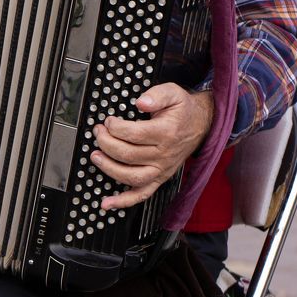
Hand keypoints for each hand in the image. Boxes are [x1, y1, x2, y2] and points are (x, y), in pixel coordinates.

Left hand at [90, 83, 213, 210]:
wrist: (201, 125)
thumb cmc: (183, 110)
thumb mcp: (173, 93)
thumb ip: (156, 96)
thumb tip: (141, 102)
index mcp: (166, 133)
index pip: (134, 135)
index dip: (116, 128)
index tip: (108, 121)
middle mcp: (164, 154)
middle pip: (128, 155)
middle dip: (106, 143)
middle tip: (98, 132)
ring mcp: (161, 169)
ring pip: (132, 177)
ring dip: (109, 169)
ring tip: (96, 156)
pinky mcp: (159, 178)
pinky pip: (142, 194)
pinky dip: (124, 201)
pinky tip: (107, 203)